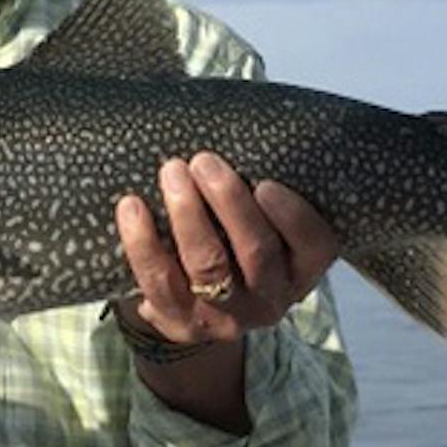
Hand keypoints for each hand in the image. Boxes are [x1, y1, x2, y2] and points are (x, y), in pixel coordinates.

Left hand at [114, 153, 338, 347]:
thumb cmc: (231, 239)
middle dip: (229, 202)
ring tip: (171, 171)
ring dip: (188, 214)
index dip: (293, 216)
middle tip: (203, 161)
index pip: (315, 246)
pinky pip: (159, 281)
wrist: (191, 302)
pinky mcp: (179, 323)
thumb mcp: (259, 222)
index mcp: (300, 270)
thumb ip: (257, 189)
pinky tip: (131, 206)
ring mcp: (224, 317)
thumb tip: (235, 122)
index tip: (265, 183)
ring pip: (208, 266)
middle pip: (255, 251)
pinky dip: (142, 241)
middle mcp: (269, 299)